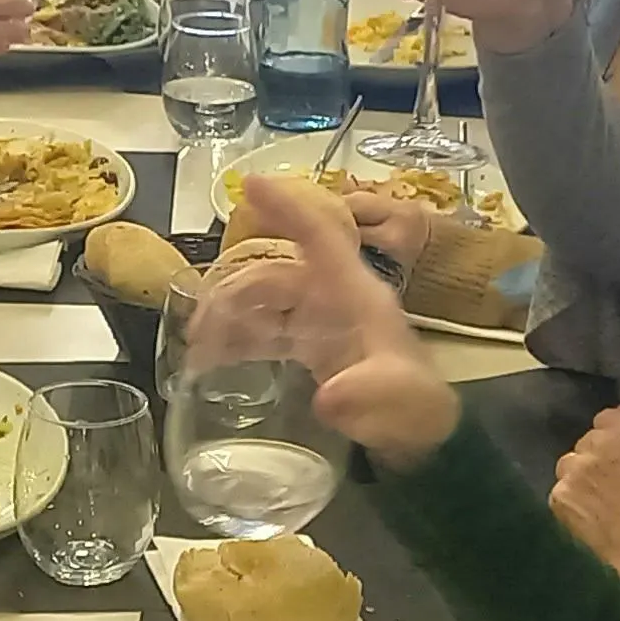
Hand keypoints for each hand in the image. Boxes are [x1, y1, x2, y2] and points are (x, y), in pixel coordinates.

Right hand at [224, 176, 457, 463]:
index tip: (250, 185)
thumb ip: (367, 394)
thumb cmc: (414, 408)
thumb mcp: (398, 400)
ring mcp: (321, 318)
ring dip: (229, 316)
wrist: (422, 434)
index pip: (320, 237)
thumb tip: (329, 397)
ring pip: (264, 299)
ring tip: (198, 348)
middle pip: (274, 274)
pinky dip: (239, 338)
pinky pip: (266, 328)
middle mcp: (335, 296)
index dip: (288, 208)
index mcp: (356, 293)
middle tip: (197, 330)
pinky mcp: (312, 343)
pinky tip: (216, 358)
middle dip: (232, 293)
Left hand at [549, 408, 619, 589]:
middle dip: (594, 461)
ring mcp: (575, 469)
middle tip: (607, 487)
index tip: (616, 458)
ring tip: (594, 507)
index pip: (607, 419)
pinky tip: (586, 523)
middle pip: (585, 444)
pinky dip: (569, 507)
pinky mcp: (559, 496)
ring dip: (578, 482)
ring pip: (568, 468)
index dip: (611, 441)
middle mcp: (598, 443)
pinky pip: (559, 495)